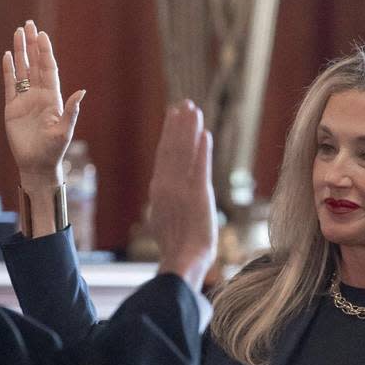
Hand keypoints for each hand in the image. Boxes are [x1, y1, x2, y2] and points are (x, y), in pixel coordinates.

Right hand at [2, 20, 84, 190]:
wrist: (37, 164)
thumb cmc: (54, 150)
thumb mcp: (64, 130)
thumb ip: (72, 111)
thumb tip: (82, 92)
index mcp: (53, 98)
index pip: (48, 69)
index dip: (45, 52)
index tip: (42, 35)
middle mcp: (39, 95)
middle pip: (35, 64)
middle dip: (32, 44)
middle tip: (29, 24)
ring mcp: (25, 99)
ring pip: (22, 70)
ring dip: (20, 51)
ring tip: (17, 33)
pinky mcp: (11, 107)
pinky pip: (10, 84)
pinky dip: (8, 70)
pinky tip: (7, 56)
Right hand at [149, 101, 216, 290]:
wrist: (181, 260)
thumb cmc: (176, 247)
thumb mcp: (164, 218)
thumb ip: (165, 200)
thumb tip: (163, 191)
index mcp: (159, 190)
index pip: (164, 155)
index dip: (169, 134)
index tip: (173, 116)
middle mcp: (167, 185)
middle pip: (172, 148)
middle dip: (178, 124)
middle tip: (185, 104)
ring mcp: (181, 189)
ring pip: (184, 152)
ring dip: (189, 129)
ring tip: (194, 110)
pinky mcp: (197, 196)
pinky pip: (200, 167)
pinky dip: (202, 150)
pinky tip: (205, 134)